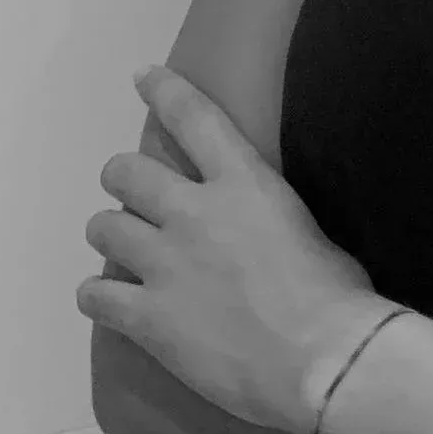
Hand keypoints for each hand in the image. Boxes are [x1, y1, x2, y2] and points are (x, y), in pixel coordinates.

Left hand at [77, 66, 393, 433]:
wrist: (321, 357)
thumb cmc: (337, 294)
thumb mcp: (308, 229)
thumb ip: (270, 218)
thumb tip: (261, 233)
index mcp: (244, 183)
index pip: (194, 118)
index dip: (164, 90)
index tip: (144, 76)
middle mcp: (194, 211)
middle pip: (127, 173)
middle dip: (123, 179)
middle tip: (133, 197)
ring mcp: (165, 263)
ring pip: (103, 227)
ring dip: (111, 233)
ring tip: (125, 249)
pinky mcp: (147, 316)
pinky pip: (95, 295)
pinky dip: (98, 296)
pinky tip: (110, 301)